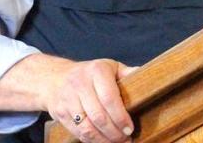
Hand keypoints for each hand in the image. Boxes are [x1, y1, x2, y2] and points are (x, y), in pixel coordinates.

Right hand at [0, 53, 136, 142]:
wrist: (55, 78)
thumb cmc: (90, 73)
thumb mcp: (109, 67)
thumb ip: (127, 74)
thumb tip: (147, 77)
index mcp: (96, 71)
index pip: (109, 98)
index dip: (121, 117)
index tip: (130, 129)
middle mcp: (80, 83)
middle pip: (99, 116)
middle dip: (114, 133)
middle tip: (126, 139)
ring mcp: (67, 99)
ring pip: (87, 127)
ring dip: (104, 140)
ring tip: (116, 142)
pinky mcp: (60, 113)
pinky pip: (78, 133)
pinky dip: (92, 141)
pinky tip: (103, 141)